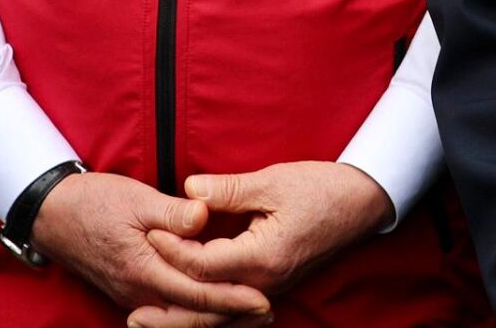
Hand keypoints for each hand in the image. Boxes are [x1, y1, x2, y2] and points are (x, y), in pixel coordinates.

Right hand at [31, 170, 270, 321]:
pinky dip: (193, 312)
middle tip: (267, 313)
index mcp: (144, 270)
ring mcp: (132, 295)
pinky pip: (168, 311)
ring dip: (215, 316)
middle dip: (231, 316)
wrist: (52, 215)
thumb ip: (171, 212)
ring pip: (180, 316)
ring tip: (249, 313)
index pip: (197, 293)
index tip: (263, 300)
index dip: (232, 298)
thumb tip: (203, 216)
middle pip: (192, 314)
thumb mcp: (135, 198)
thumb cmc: (95, 202)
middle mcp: (139, 292)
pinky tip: (213, 307)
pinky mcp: (130, 292)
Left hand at [128, 161, 391, 325]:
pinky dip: (211, 317)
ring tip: (152, 324)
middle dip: (169, 312)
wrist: (363, 201)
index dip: (172, 249)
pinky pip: (236, 313)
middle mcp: (266, 283)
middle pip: (208, 308)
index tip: (149, 232)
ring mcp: (272, 288)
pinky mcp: (274, 286)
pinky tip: (192, 315)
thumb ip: (228, 190)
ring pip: (222, 318)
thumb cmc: (321, 188)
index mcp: (263, 257)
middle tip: (132, 315)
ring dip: (186, 322)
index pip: (203, 265)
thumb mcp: (273, 182)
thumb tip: (189, 190)